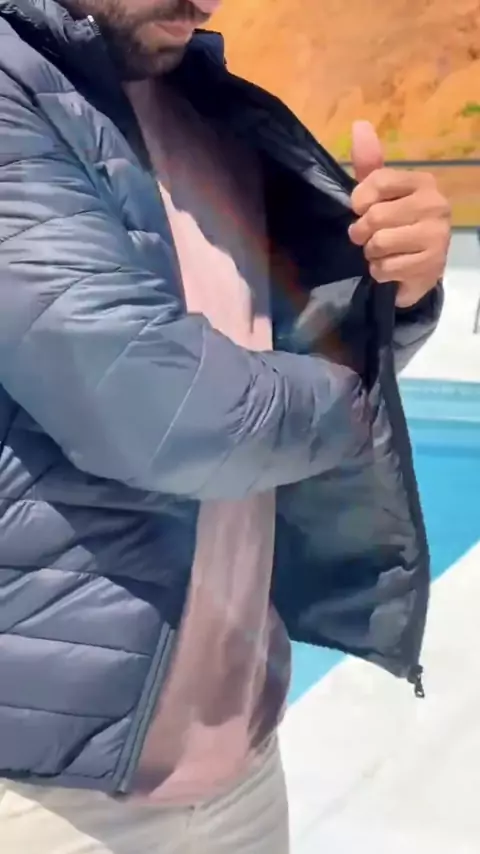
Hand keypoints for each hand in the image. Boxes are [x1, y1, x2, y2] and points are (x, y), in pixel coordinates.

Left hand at [348, 121, 450, 307]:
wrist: (420, 268)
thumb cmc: (398, 226)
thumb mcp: (381, 194)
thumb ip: (369, 164)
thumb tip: (359, 124)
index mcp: (423, 182)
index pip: (377, 181)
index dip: (359, 200)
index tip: (361, 210)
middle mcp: (435, 204)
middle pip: (375, 216)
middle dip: (362, 232)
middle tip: (368, 238)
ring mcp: (436, 235)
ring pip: (379, 243)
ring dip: (371, 254)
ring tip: (381, 253)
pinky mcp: (431, 264)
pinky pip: (385, 268)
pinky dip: (379, 271)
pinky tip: (392, 268)